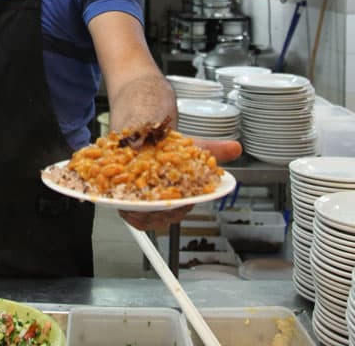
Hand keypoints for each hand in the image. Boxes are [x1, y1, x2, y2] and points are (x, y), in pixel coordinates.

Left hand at [119, 138, 241, 231]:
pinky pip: (122, 209)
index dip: (180, 207)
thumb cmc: (169, 148)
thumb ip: (214, 149)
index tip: (178, 202)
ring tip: (136, 206)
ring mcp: (142, 204)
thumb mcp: (193, 147)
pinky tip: (118, 200)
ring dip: (137, 213)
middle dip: (158, 212)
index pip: (183, 209)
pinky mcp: (124, 200)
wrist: (145, 137)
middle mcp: (163, 205)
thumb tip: (236, 147)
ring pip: (141, 217)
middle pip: (162, 217)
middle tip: (154, 204)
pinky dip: (120, 205)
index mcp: (182, 198)